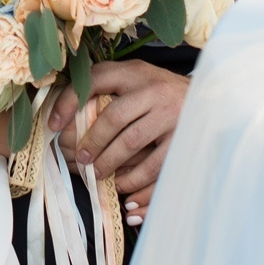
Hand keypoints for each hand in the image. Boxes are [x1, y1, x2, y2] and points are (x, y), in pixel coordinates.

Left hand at [50, 60, 187, 222]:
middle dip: (92, 142)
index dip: (69, 102)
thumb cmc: (161, 92)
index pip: (94, 80)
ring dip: (111, 164)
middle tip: (81, 159)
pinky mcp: (183, 138)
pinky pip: (155, 165)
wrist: (211, 98)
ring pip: (131, 143)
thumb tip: (66, 114)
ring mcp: (170, 114)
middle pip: (113, 117)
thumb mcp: (137, 79)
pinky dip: (137, 182)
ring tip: (100, 175)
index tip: (52, 125)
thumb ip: (109, 88)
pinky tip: (125, 191)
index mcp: (135, 72)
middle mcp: (153, 90)